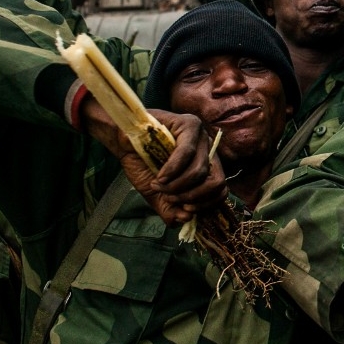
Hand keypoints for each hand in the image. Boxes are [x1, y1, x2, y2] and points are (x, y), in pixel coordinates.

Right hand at [80, 100, 227, 223]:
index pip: (221, 190)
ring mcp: (201, 136)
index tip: (185, 209)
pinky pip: (186, 153)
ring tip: (158, 185)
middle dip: (192, 196)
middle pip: (217, 182)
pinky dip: (171, 170)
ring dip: (177, 185)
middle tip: (170, 197)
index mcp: (206, 166)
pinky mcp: (189, 124)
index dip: (206, 204)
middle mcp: (209, 151)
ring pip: (200, 171)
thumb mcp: (157, 194)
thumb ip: (171, 208)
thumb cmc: (142, 163)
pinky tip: (159, 176)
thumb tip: (186, 219)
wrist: (122, 140)